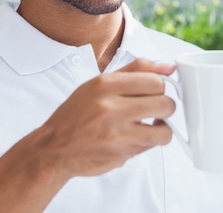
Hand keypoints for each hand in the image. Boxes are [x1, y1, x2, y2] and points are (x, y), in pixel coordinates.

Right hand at [38, 59, 176, 178]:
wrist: (54, 147)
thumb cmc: (77, 114)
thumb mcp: (99, 83)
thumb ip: (135, 71)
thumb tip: (168, 68)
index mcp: (105, 84)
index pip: (154, 80)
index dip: (160, 86)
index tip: (156, 91)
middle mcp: (110, 107)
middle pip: (164, 102)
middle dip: (165, 105)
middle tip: (156, 108)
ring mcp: (116, 133)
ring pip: (164, 129)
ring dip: (163, 127)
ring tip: (153, 124)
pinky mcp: (120, 153)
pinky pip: (152, 146)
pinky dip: (152, 141)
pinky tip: (141, 135)